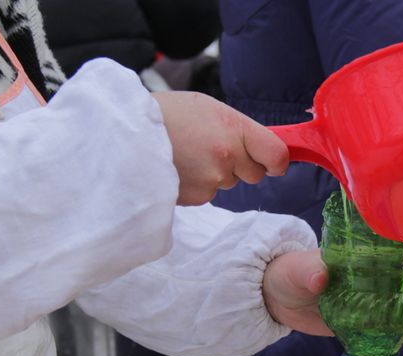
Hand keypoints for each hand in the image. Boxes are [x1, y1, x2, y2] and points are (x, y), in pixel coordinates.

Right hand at [153, 91, 287, 204]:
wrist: (125, 134)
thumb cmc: (167, 115)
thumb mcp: (208, 109)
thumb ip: (238, 129)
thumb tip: (262, 150)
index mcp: (234, 128)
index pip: (276, 154)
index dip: (277, 161)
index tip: (273, 163)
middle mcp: (227, 156)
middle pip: (253, 174)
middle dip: (240, 166)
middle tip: (211, 149)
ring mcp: (211, 180)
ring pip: (227, 183)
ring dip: (214, 174)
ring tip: (187, 155)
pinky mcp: (196, 197)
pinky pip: (207, 193)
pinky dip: (196, 184)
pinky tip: (179, 168)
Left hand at [262, 250, 402, 338]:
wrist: (272, 297)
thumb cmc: (287, 272)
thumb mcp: (298, 269)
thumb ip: (310, 272)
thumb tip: (321, 278)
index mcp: (360, 259)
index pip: (396, 260)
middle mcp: (369, 280)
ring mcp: (366, 303)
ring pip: (401, 309)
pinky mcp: (359, 323)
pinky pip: (387, 329)